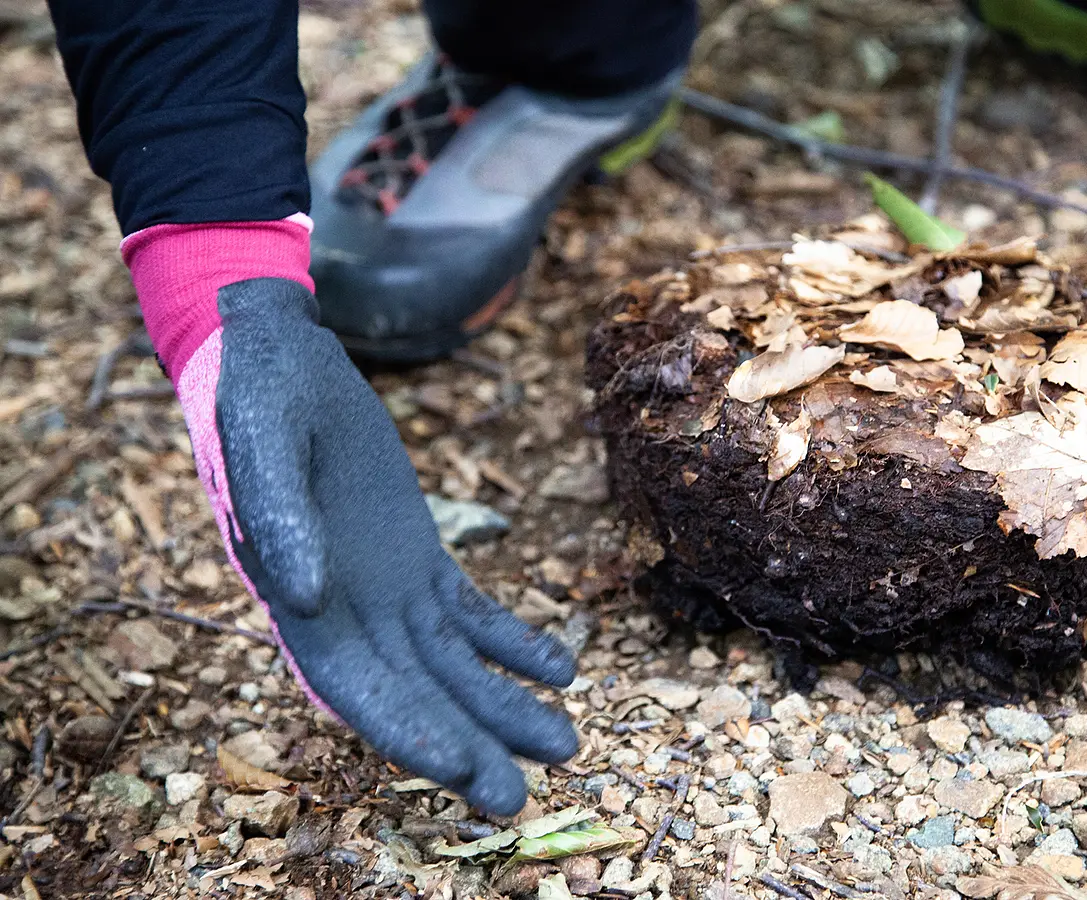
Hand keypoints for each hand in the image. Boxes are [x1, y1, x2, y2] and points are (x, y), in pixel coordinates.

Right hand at [177, 277, 576, 813]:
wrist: (280, 355)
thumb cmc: (258, 391)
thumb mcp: (261, 436)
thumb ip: (278, 514)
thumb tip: (305, 599)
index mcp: (293, 594)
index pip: (351, 683)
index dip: (403, 727)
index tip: (458, 765)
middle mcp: (340, 608)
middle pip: (411, 691)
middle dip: (464, 743)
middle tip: (520, 797)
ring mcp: (383, 586)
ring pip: (452, 662)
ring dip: (503, 705)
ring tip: (565, 746)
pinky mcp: (416, 556)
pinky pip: (469, 611)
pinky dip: (513, 642)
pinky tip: (562, 668)